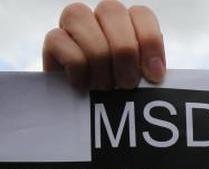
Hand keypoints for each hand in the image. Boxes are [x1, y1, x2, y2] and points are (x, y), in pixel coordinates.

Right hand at [43, 1, 164, 90]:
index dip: (149, 42)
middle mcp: (101, 18)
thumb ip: (148, 72)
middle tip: (126, 85)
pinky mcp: (54, 41)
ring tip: (104, 88)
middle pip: (112, 11)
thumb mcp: (140, 85)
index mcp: (128, 23)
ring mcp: (74, 26)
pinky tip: (83, 86)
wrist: (90, 118)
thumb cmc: (119, 96)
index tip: (154, 76)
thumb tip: (154, 74)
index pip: (141, 13)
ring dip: (98, 59)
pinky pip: (60, 40)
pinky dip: (76, 67)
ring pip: (82, 19)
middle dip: (123, 52)